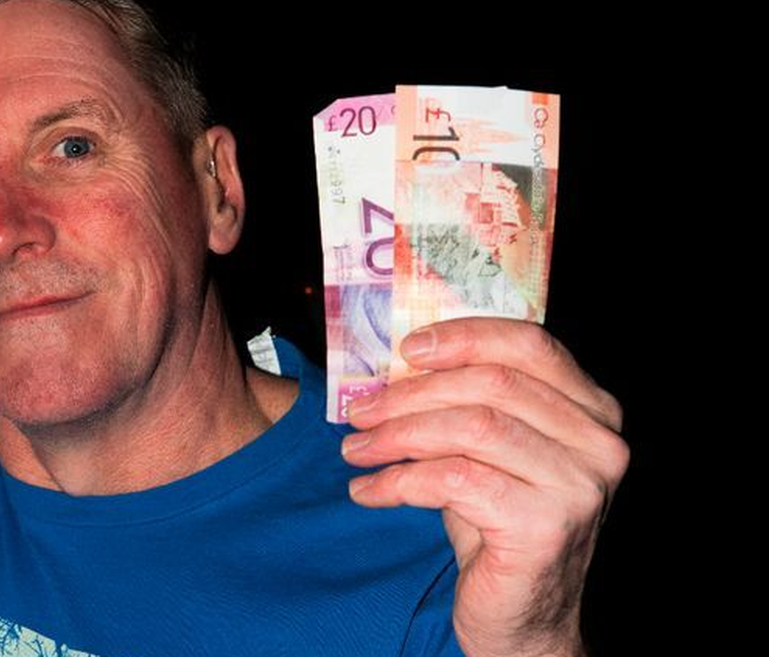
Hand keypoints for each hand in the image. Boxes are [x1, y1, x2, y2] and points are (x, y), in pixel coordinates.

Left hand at [341, 318, 627, 656]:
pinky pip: (455, 480)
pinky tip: (369, 490)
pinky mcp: (545, 526)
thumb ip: (465, 401)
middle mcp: (598, 443)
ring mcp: (578, 485)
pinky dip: (399, 481)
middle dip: (412, 393)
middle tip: (359, 410)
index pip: (530, 343)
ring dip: (398, 435)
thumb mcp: (486, 451)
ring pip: (470, 428)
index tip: (405, 348)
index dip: (464, 336)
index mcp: (591, 410)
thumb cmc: (495, 524)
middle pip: (491, 384)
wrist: (521, 616)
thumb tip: (395, 362)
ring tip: (355, 450)